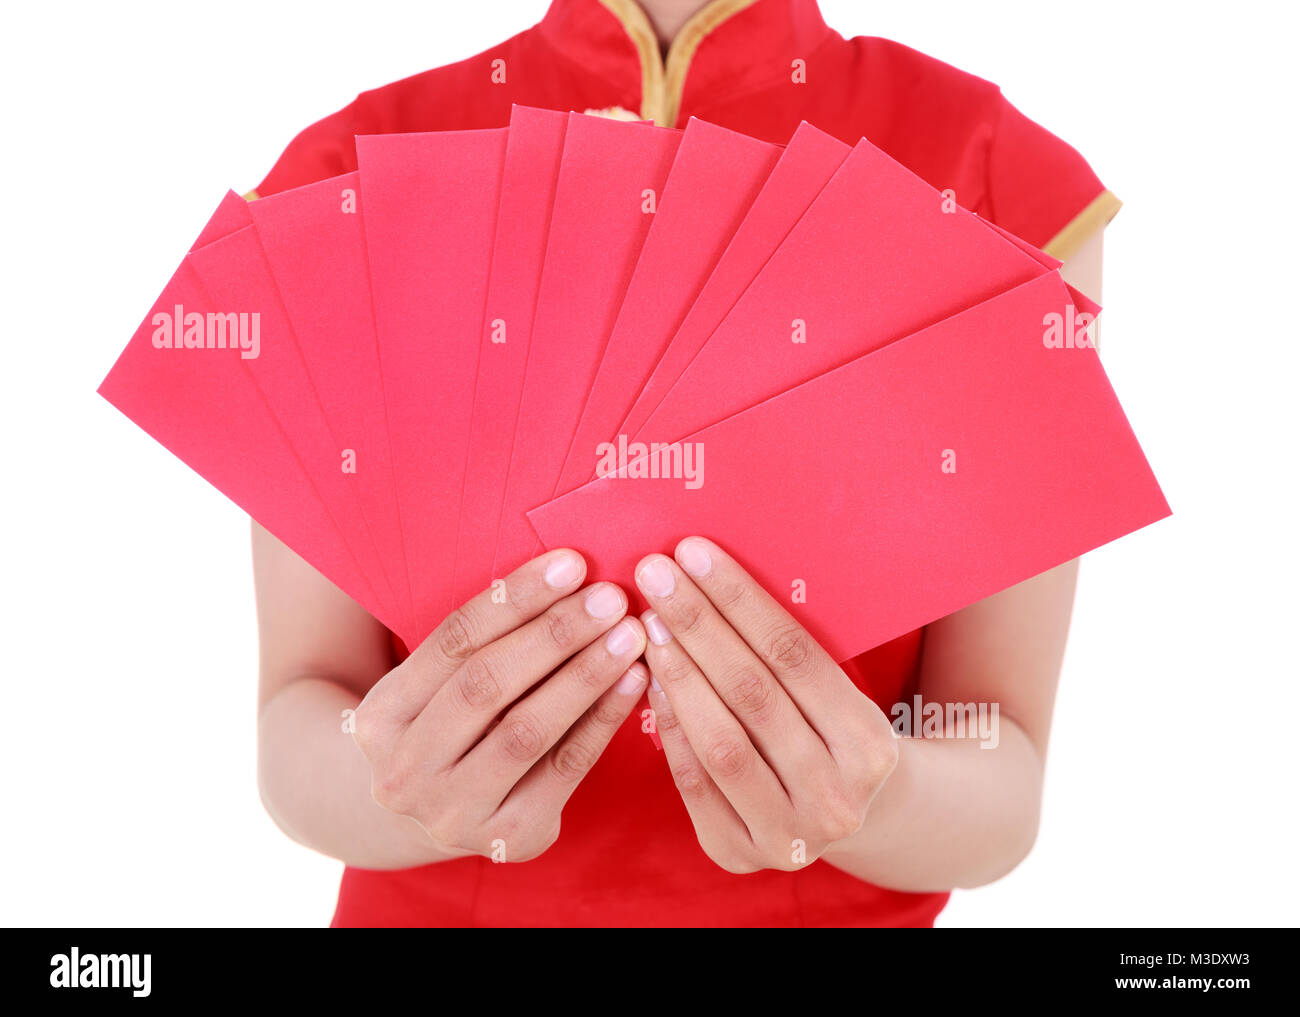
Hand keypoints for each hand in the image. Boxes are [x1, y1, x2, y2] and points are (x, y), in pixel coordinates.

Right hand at [351, 550, 647, 862]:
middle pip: (487, 685)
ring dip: (585, 675)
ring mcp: (453, 813)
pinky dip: (603, 719)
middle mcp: (404, 772)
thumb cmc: (452, 724)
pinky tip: (634, 681)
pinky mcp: (509, 839)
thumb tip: (567, 575)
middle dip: (556, 634)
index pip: (452, 640)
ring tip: (630, 635)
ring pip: (527, 730)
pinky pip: (565, 767)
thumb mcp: (438, 687)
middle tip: (611, 597)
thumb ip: (484, 641)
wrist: (438, 814)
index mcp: (379, 717)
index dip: (515, 598)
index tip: (572, 564)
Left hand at [634, 537, 898, 873]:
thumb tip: (709, 575)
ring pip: (720, 738)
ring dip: (677, 672)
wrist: (851, 818)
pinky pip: (693, 780)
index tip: (692, 552)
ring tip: (648, 622)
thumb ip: (787, 654)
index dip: (738, 599)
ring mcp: (788, 835)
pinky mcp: (740, 853)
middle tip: (655, 574)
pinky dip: (668, 725)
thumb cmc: (830, 732)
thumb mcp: (837, 695)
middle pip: (752, 692)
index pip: (793, 654)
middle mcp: (836, 797)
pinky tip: (650, 678)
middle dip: (697, 624)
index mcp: (870, 745)